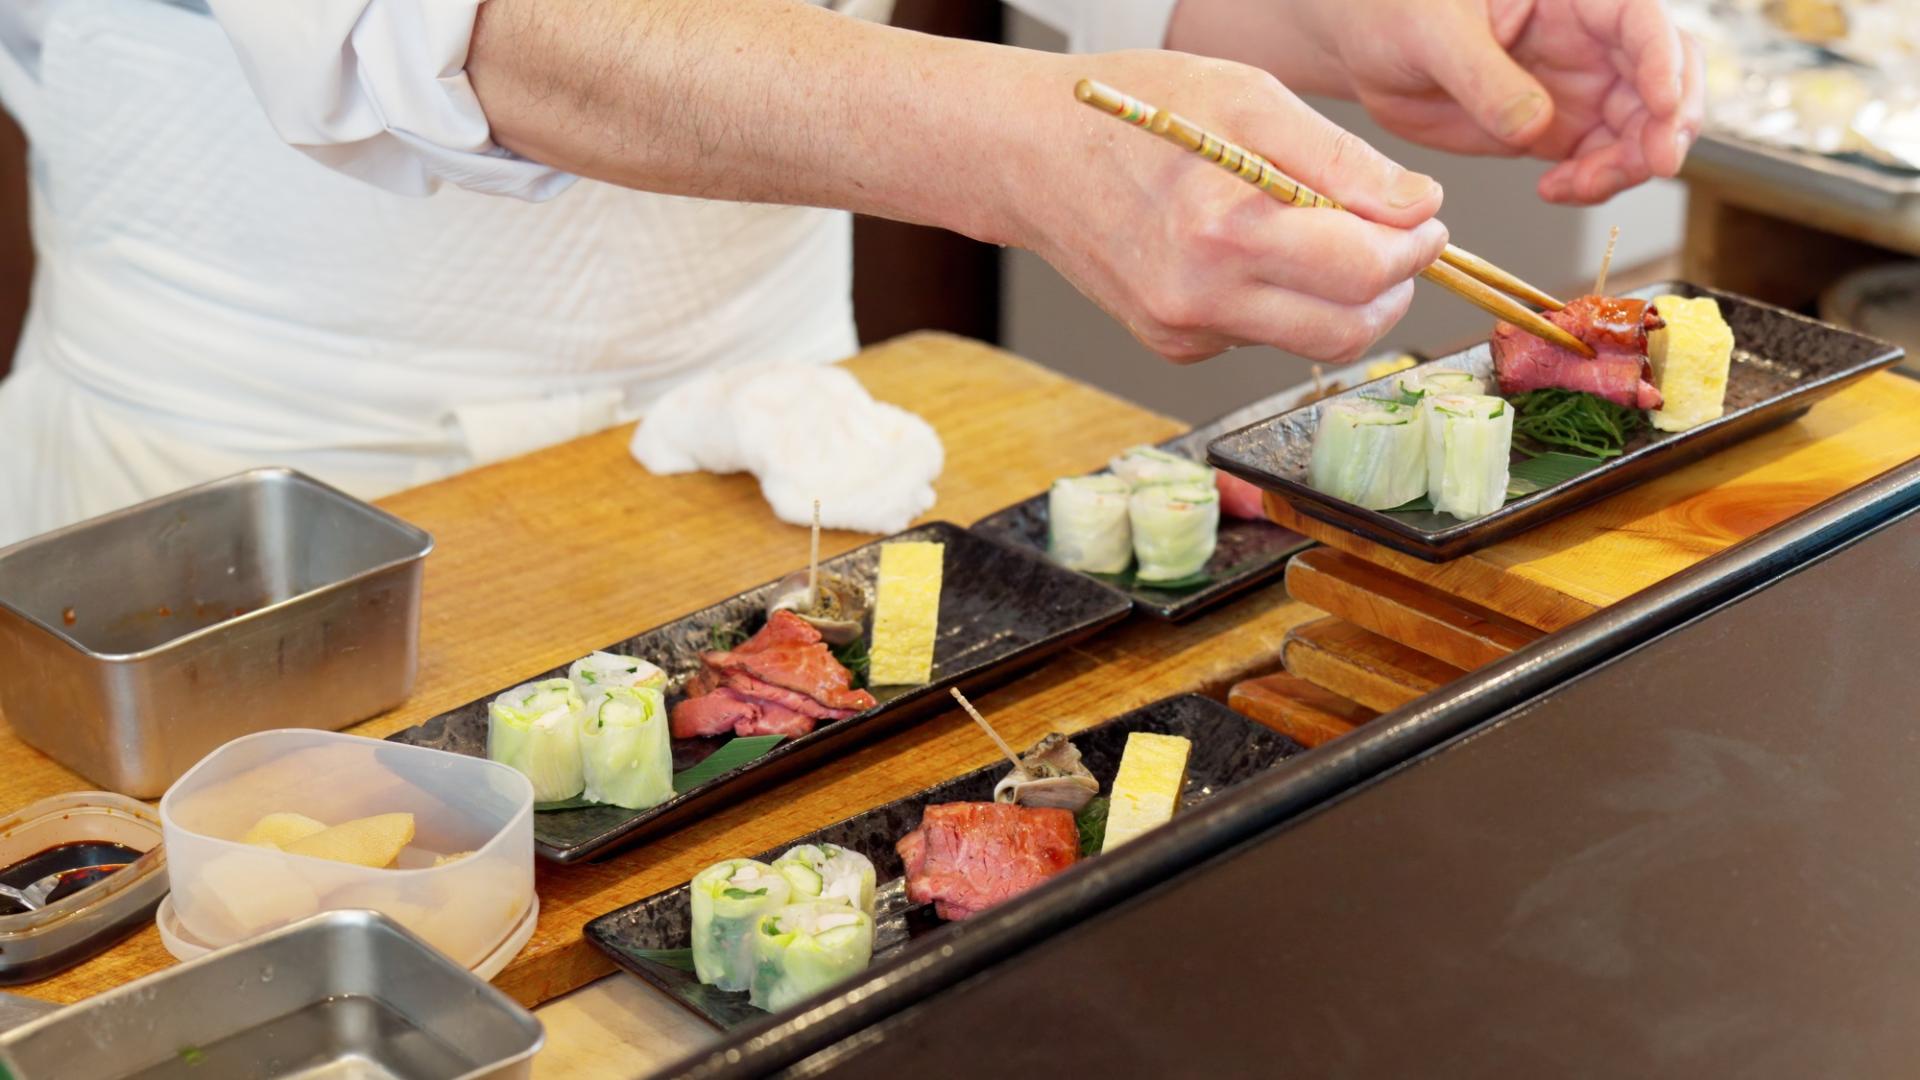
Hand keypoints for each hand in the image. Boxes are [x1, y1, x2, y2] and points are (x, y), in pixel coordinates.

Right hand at [998, 51, 1449, 363]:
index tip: (1426, 221)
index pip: (1363, 270)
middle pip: (1346, 330)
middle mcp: (1200, 297)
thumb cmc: (1133, 110)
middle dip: (1390, 288)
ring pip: (1308, 341)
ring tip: (1325, 235)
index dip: (1414, 248)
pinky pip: (1259, 338)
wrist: (1030, 154)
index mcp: (1226, 231)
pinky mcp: (1171, 344)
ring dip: (1339, 297)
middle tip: (1400, 240)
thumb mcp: (1249, 99)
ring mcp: (1183, 330)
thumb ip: (1342, 162)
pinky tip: (1251, 251)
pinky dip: (1281, 300)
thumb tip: (1417, 207)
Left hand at [1304, 0, 1705, 203]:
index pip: (1641, 22)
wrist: (1368, 51)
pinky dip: (1594, 185)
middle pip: (1663, 79)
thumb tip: (1535, 121)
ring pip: (1640, 129)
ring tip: (1579, 185)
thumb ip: (1485, 75)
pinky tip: (1558, 190)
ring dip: (1630, 164)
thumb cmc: (1399, 12)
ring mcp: (1577, 89)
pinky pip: (1599, 162)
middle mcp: (1588, 42)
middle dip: (1668, 123)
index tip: (1660, 108)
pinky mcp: (1555, 132)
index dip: (1664, 64)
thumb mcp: (1435, 32)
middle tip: (1650, 163)